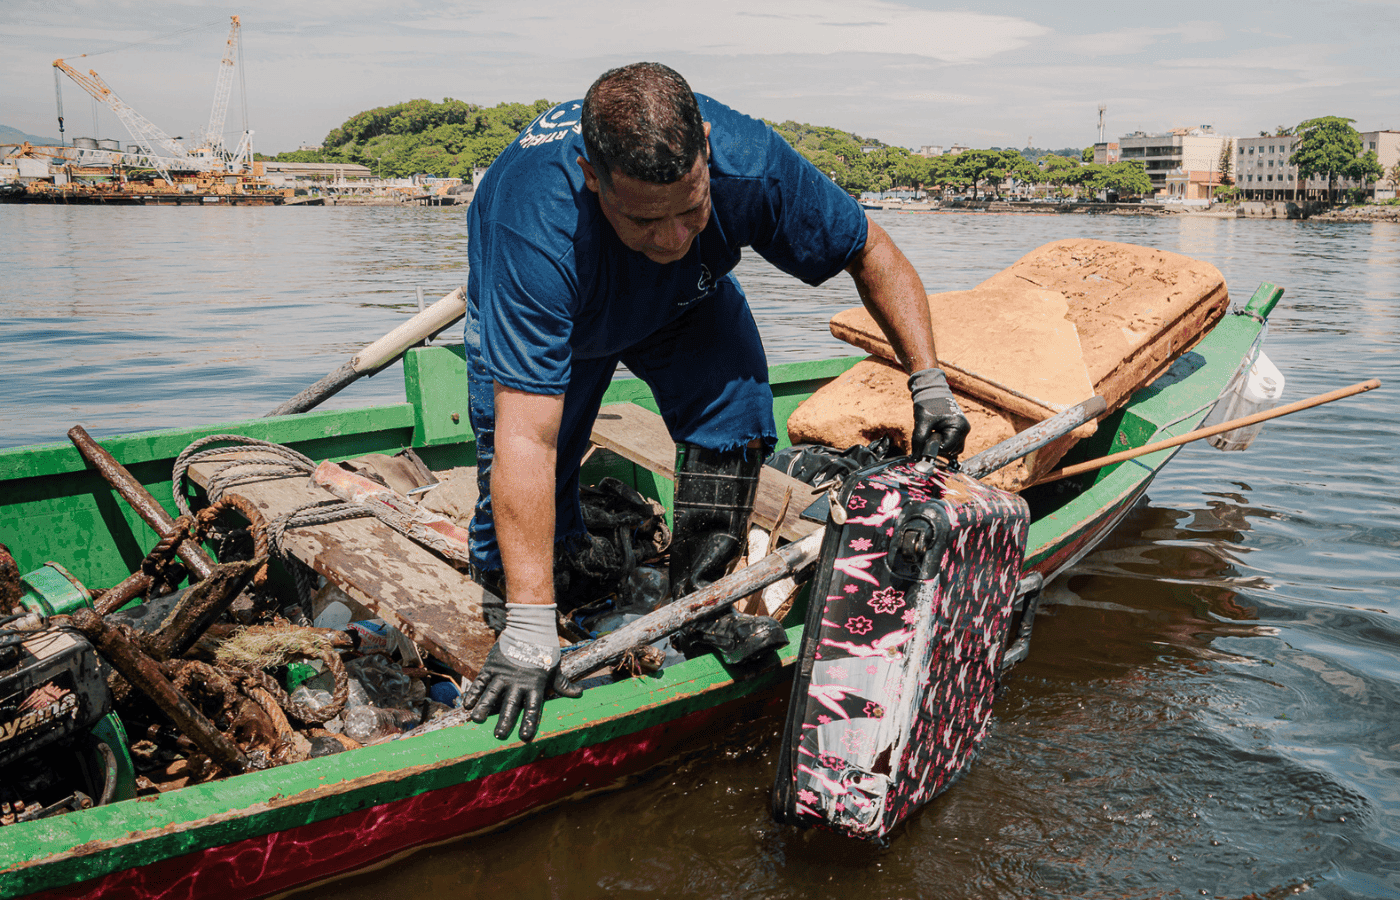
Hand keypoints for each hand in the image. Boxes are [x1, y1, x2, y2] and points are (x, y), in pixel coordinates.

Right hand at [461, 603, 581, 740]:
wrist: (530, 626)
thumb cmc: (545, 649)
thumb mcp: (555, 667)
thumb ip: (563, 684)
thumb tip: (579, 693)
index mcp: (535, 684)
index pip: (533, 707)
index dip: (529, 722)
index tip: (525, 736)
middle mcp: (518, 682)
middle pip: (510, 705)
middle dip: (505, 721)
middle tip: (499, 735)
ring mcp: (503, 674)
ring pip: (492, 693)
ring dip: (484, 707)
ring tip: (477, 720)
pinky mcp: (492, 665)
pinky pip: (481, 681)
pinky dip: (473, 692)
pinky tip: (467, 704)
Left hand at [908, 368, 970, 461]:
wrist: (931, 389)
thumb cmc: (928, 402)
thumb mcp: (922, 422)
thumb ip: (919, 441)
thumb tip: (916, 457)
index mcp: (959, 427)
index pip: (946, 448)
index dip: (933, 448)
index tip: (924, 441)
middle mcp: (964, 430)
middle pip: (950, 451)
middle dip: (937, 447)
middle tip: (928, 434)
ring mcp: (962, 431)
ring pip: (951, 450)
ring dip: (939, 446)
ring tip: (932, 432)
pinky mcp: (957, 431)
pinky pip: (950, 444)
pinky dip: (941, 443)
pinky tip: (934, 433)